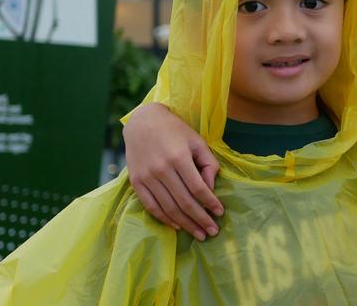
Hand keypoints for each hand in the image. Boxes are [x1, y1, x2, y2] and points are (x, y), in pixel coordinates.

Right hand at [123, 102, 223, 239]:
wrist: (143, 122)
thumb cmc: (175, 130)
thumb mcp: (197, 141)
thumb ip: (208, 163)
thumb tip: (211, 189)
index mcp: (179, 157)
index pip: (198, 188)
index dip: (210, 203)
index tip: (220, 213)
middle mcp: (161, 169)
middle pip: (184, 202)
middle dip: (201, 219)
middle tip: (212, 232)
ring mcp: (147, 177)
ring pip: (168, 208)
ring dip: (185, 224)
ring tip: (199, 234)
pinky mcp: (136, 182)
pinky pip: (151, 206)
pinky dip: (165, 219)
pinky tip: (177, 226)